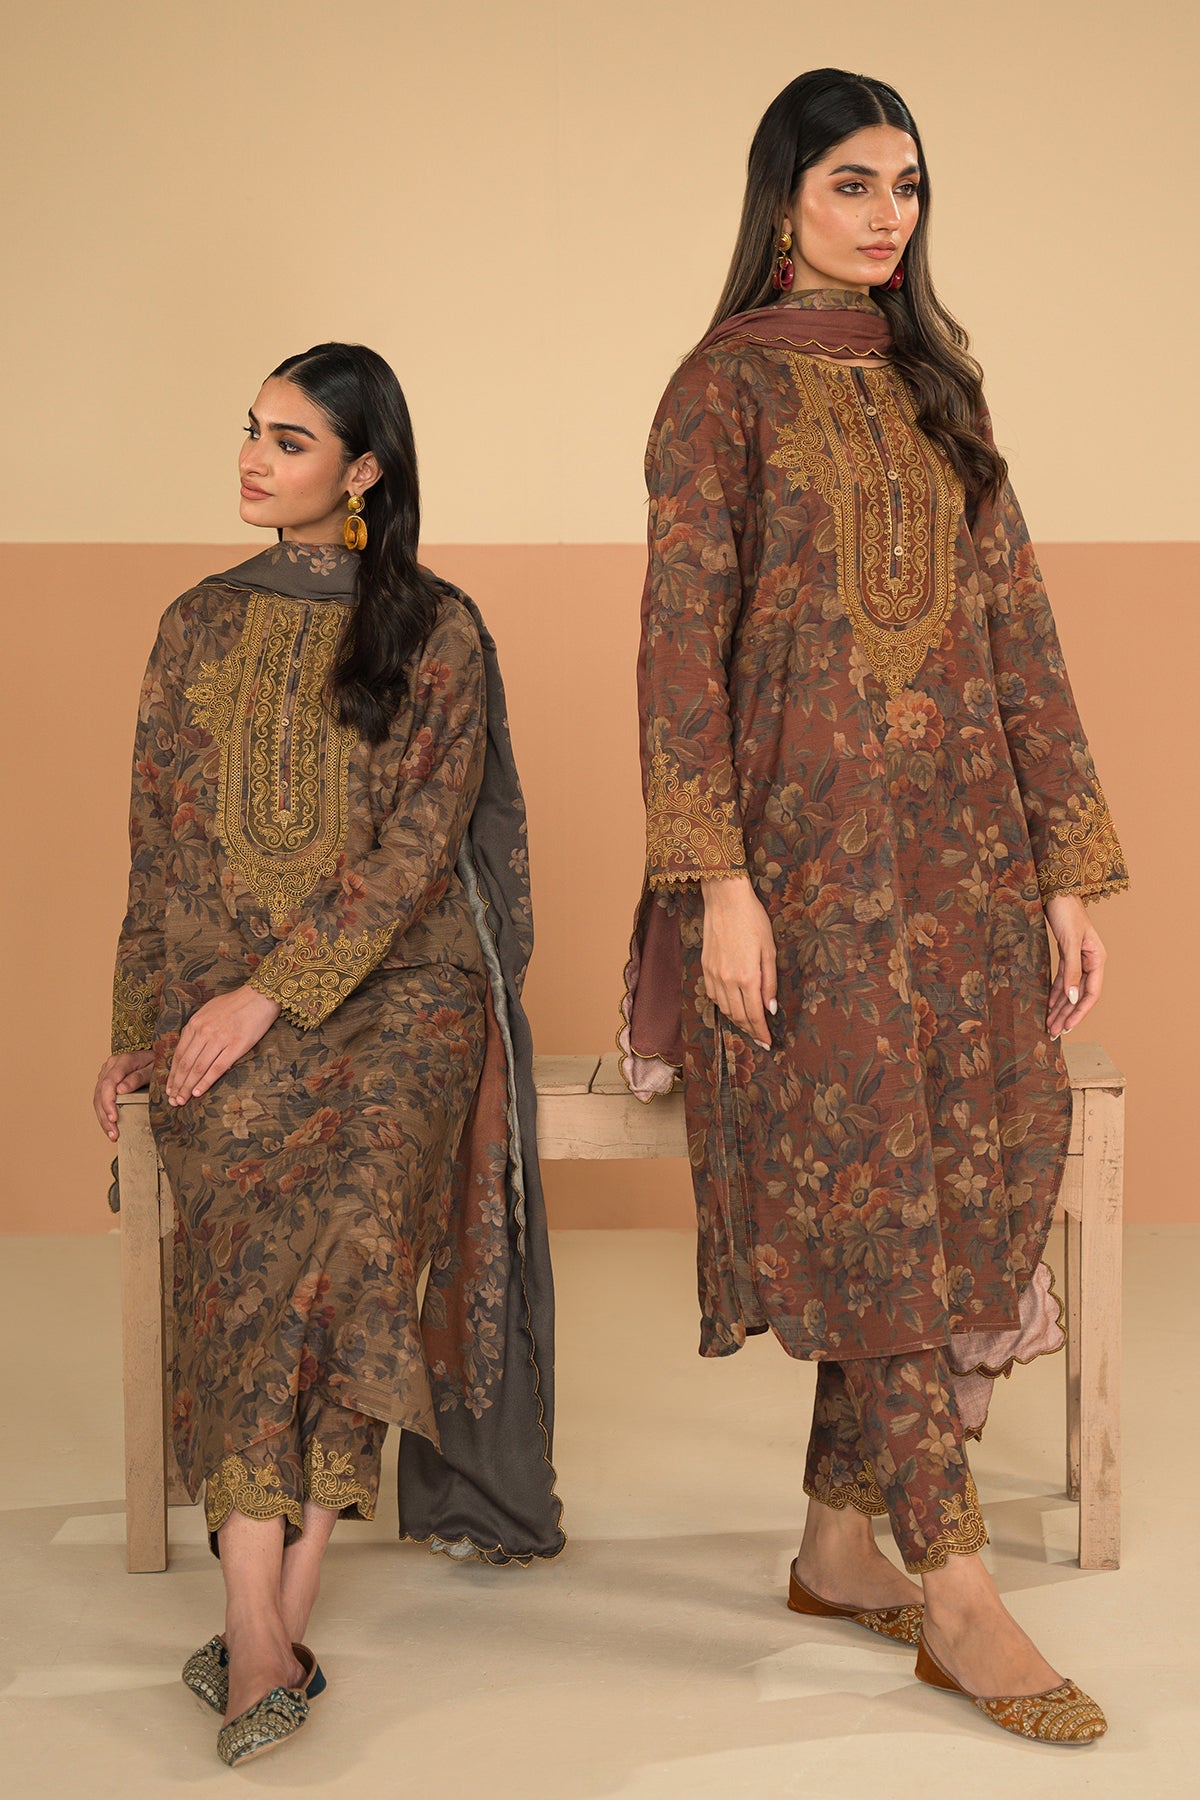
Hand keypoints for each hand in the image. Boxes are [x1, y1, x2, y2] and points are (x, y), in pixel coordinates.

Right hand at [93, 1051, 153, 1142]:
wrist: (154, 1056)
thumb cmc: (156, 1062)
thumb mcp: (153, 1068)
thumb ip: (137, 1078)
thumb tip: (120, 1090)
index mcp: (122, 1061)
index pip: (108, 1083)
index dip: (109, 1103)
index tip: (114, 1118)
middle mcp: (110, 1066)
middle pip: (100, 1093)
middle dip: (105, 1115)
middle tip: (113, 1132)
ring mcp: (106, 1073)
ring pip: (97, 1097)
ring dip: (103, 1117)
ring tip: (112, 1133)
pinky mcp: (106, 1080)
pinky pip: (100, 1098)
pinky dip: (104, 1113)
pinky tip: (109, 1125)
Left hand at [166, 986, 280, 1104]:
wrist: (259, 996)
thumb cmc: (235, 1003)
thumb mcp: (208, 1011)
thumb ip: (197, 1028)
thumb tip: (188, 1045)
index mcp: (195, 1024)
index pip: (179, 1054)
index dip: (173, 1074)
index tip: (169, 1088)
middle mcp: (204, 1032)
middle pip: (186, 1064)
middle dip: (178, 1084)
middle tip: (173, 1101)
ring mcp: (219, 1039)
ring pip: (198, 1068)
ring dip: (188, 1087)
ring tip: (182, 1101)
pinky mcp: (236, 1046)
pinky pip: (217, 1067)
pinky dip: (206, 1082)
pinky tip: (198, 1092)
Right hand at [700, 875, 777, 1048]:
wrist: (725, 900)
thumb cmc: (753, 920)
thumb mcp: (769, 950)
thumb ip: (770, 982)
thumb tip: (770, 1009)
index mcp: (747, 977)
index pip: (754, 1015)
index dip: (761, 1032)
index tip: (768, 1043)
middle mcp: (728, 980)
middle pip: (738, 1016)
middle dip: (750, 1030)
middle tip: (760, 1039)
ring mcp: (713, 975)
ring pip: (724, 1008)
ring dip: (737, 1020)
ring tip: (748, 1026)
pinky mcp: (705, 967)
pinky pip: (713, 995)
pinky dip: (724, 1006)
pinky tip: (732, 1006)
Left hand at [1044, 894, 1105, 1039]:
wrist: (1057, 891)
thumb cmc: (1066, 912)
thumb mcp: (1069, 942)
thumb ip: (1071, 971)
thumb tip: (1071, 998)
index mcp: (1097, 959)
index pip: (1090, 993)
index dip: (1079, 1012)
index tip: (1066, 1027)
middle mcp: (1091, 961)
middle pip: (1079, 995)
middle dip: (1066, 1015)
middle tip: (1053, 1033)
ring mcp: (1079, 959)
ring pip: (1069, 990)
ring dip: (1060, 1007)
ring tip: (1049, 1025)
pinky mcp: (1066, 955)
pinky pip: (1062, 979)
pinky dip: (1055, 993)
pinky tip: (1049, 1006)